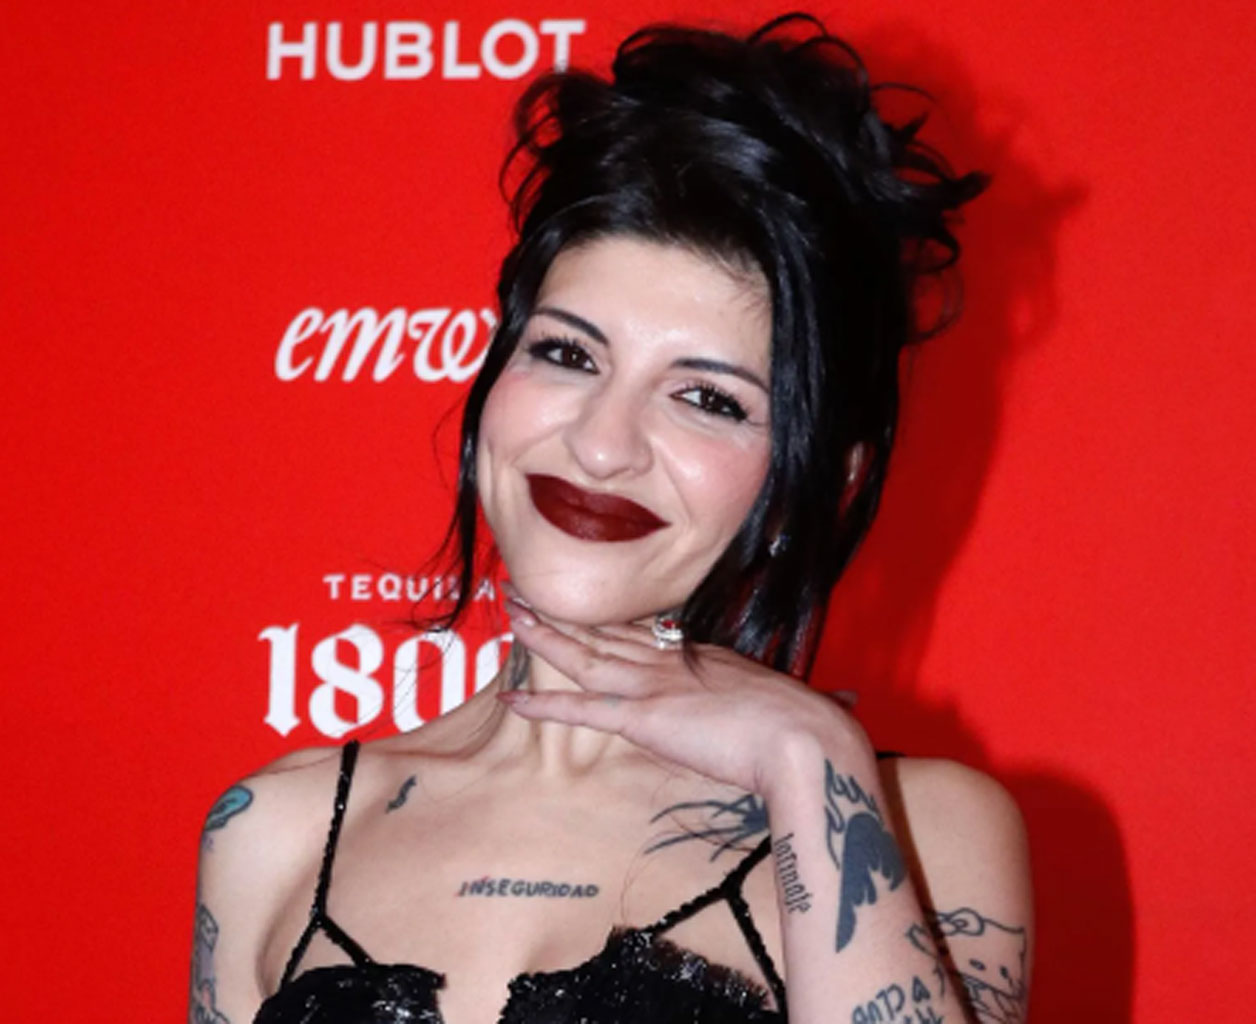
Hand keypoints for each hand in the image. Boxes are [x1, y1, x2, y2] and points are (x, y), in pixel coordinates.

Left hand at [500, 598, 869, 794]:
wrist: (808, 742)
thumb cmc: (815, 729)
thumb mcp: (810, 706)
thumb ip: (818, 704)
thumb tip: (852, 705)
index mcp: (707, 656)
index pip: (647, 636)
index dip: (613, 626)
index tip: (588, 616)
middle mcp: (673, 659)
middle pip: (607, 633)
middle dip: (566, 615)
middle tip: (528, 594)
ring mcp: (654, 685)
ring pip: (585, 656)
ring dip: (544, 638)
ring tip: (513, 616)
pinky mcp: (642, 717)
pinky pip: (581, 709)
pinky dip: (544, 706)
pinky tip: (512, 702)